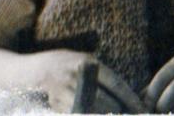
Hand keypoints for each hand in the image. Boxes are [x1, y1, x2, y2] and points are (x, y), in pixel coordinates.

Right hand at [28, 50, 143, 112]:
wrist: (30, 71)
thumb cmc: (64, 66)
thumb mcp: (84, 63)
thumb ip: (101, 77)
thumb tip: (126, 96)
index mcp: (88, 63)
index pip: (115, 84)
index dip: (130, 99)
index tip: (142, 109)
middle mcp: (76, 77)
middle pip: (105, 102)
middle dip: (119, 113)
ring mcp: (63, 92)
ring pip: (90, 112)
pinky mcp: (54, 106)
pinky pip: (76, 114)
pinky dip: (87, 115)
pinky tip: (92, 114)